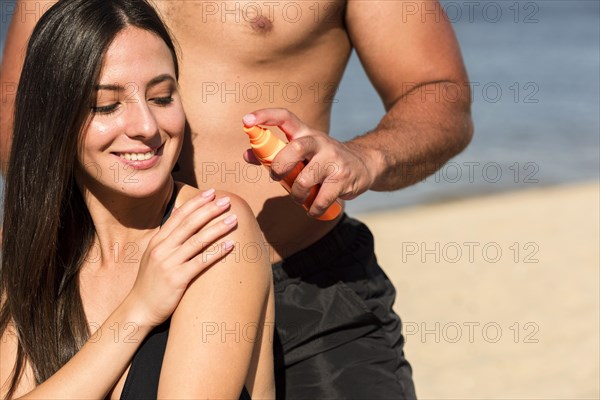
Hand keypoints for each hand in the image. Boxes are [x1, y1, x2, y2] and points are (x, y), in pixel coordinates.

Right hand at [126, 190, 236, 326]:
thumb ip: (169, 243)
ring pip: (197, 240)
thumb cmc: (151, 284)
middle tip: (227, 201)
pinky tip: (230, 245)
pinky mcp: (177, 279)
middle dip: (210, 210)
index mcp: (157, 241)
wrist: (138, 309)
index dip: (196, 202)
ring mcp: (169, 263)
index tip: (211, 193)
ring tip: (233, 220)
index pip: (179, 215)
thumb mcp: (155, 258)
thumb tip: (187, 228)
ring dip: (217, 228)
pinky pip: (201, 262)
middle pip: (190, 224)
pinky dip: (217, 252)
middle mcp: (162, 249)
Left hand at [242, 108, 375, 216]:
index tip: (246, 120)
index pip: (285, 117)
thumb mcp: (301, 151)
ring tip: (299, 197)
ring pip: (305, 179)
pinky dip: (313, 209)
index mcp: (305, 133)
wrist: (364, 164)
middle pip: (295, 149)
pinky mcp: (343, 179)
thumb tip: (246, 155)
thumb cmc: (323, 159)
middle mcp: (319, 142)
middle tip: (276, 178)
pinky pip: (321, 199)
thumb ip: (274, 154)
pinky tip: (313, 209)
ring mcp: (333, 160)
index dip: (265, 116)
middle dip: (279, 167)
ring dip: (296, 194)